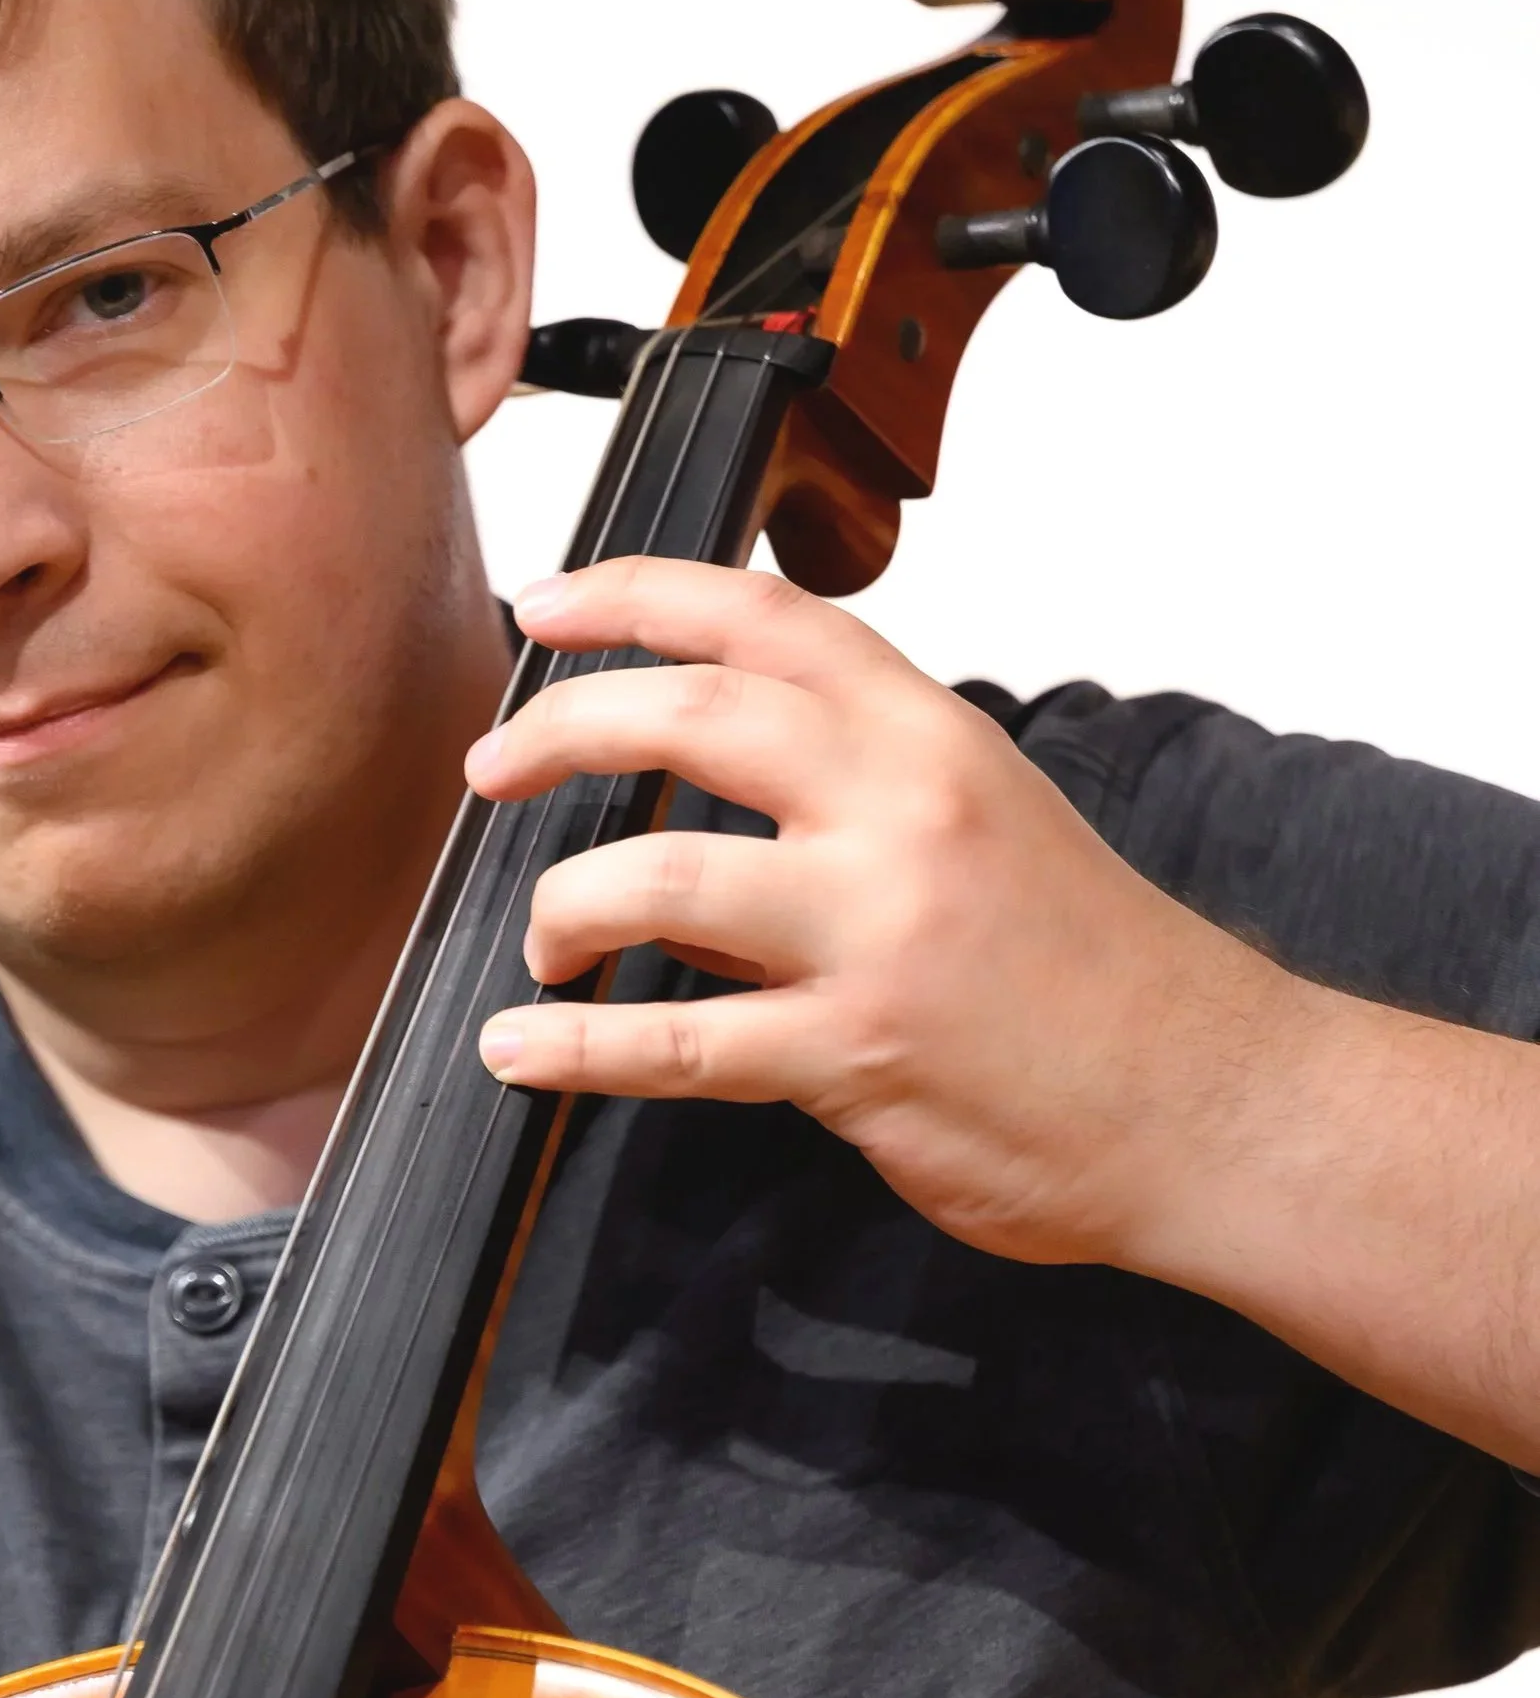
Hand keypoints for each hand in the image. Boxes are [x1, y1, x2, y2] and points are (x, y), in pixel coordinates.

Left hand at [462, 556, 1291, 1271]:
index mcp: (929, 738)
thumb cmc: (1097, 976)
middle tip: (491, 767)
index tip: (546, 607)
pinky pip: (678, 1045)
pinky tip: (521, 1046)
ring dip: (562, 906)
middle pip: (687, 715)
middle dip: (557, 730)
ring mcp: (878, 932)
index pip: (763, 617)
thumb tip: (681, 848)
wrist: (1207, 1100)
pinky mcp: (858, 1052)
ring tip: (543, 944)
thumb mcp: (982, 835)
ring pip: (659, 881)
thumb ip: (833, 818)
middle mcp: (902, 811)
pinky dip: (577, 1046)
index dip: (633, 596)